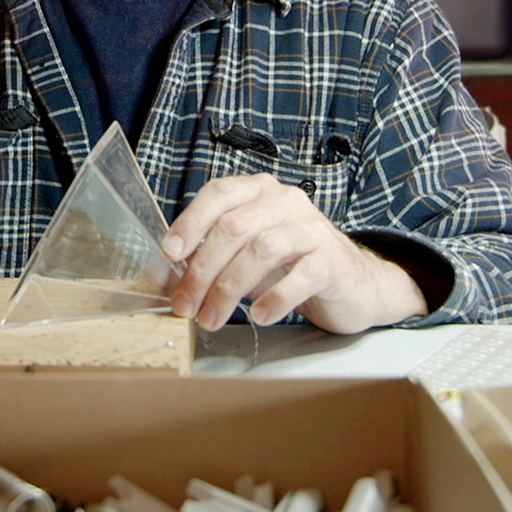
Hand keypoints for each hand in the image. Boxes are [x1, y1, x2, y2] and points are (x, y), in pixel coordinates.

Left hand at [161, 174, 426, 334]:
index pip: (219, 194)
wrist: (351, 284)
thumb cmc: (289, 268)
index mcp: (259, 192)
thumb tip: (160, 275)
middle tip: (185, 306)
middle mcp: (286, 202)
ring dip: (229, 290)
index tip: (170, 254)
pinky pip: (300, 275)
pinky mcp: (332, 259)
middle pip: (234, 228)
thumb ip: (205, 260)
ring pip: (262, 250)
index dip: (191, 222)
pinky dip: (275, 298)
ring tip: (212, 319)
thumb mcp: (242, 259)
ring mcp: (311, 228)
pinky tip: (259, 316)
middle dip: (202, 271)